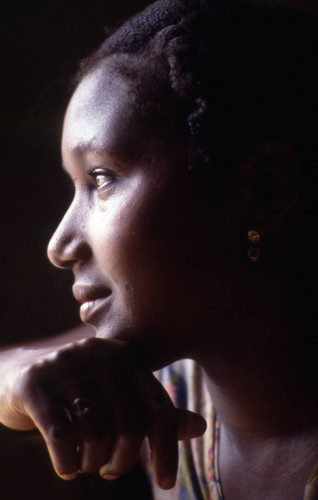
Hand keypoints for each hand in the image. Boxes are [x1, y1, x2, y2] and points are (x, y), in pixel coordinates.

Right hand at [0, 337, 205, 488]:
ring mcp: (66, 364)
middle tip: (109, 469)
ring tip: (86, 463)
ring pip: (96, 434)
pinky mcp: (35, 382)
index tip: (167, 483)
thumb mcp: (120, 397)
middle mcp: (100, 353)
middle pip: (129, 426)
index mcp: (126, 356)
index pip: (159, 408)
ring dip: (93, 463)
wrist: (23, 374)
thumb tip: (200, 427)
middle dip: (122, 461)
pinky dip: (67, 463)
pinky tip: (66, 468)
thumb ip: (155, 412)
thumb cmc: (83, 392)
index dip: (167, 449)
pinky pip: (61, 435)